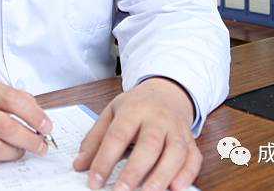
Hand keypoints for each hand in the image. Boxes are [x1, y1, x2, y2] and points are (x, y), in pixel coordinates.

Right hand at [0, 75, 51, 167]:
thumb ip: (7, 94)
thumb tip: (36, 112)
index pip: (11, 100)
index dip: (34, 115)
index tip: (46, 125)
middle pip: (5, 127)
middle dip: (30, 139)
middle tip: (41, 144)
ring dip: (15, 152)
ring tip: (22, 150)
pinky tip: (1, 154)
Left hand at [73, 78, 199, 190]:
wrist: (166, 92)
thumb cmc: (136, 106)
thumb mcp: (111, 114)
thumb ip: (95, 139)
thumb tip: (80, 164)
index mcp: (133, 109)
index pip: (118, 135)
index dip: (105, 159)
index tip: (94, 181)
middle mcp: (158, 118)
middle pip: (149, 144)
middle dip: (135, 170)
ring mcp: (177, 129)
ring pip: (175, 152)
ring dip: (162, 175)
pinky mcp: (191, 141)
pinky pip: (193, 158)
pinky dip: (187, 174)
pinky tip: (176, 188)